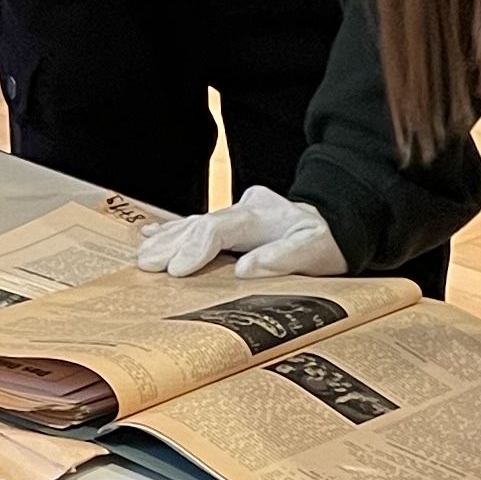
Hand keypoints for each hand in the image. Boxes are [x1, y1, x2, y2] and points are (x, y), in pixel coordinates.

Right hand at [135, 188, 344, 281]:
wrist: (337, 222)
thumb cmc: (328, 242)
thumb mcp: (317, 250)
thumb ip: (284, 257)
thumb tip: (245, 269)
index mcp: (262, 216)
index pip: (219, 229)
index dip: (195, 249)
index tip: (175, 271)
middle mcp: (245, 208)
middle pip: (200, 224)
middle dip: (171, 245)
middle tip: (146, 265)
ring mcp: (237, 212)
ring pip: (194, 223)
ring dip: (167, 239)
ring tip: (143, 255)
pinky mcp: (232, 220)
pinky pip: (198, 223)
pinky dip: (174, 230)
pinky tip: (150, 234)